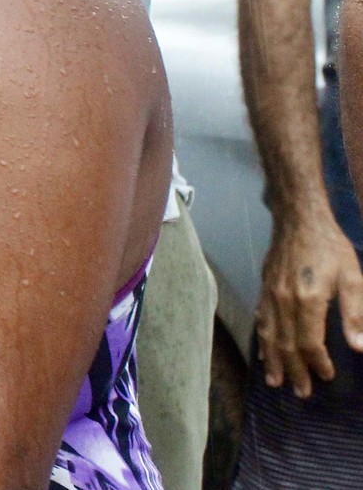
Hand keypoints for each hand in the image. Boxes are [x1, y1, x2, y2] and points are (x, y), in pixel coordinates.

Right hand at [254, 206, 362, 397]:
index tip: (327, 376)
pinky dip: (263, 340)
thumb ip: (355, 313)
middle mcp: (284, 301)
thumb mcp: (353, 278)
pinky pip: (260, 320)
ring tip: (276, 382)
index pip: (309, 341)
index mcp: (308, 300)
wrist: (299, 220)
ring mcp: (269, 295)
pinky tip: (265, 352)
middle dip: (295, 370)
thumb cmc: (331, 248)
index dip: (317, 362)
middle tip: (301, 393)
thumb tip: (359, 347)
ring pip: (269, 334)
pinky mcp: (264, 288)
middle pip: (286, 344)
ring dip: (274, 361)